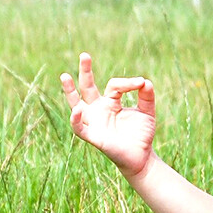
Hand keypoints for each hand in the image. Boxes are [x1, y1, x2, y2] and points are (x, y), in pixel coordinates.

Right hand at [60, 52, 156, 177]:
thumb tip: (145, 81)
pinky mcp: (93, 136)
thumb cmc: (142, 134)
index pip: (113, 85)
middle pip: (87, 87)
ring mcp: (94, 122)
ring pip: (76, 105)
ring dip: (69, 91)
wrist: (142, 157)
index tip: (140, 83)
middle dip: (85, 71)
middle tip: (84, 54)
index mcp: (110, 102)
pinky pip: (80, 128)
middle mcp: (99, 110)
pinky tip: (77, 110)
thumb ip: (146, 96)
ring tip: (64, 76)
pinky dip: (76, 119)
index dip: (126, 83)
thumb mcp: (147, 112)